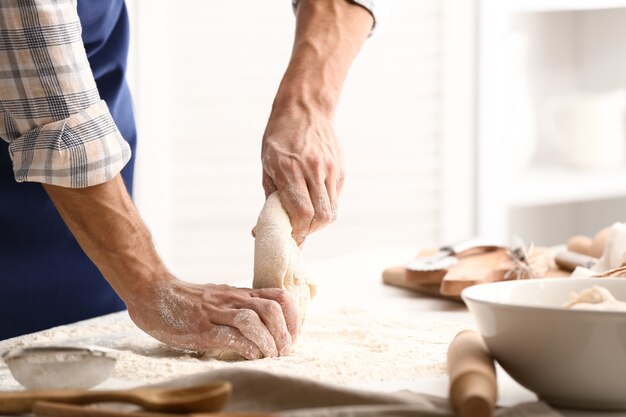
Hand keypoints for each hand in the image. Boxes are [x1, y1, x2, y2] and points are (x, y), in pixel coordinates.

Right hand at [127, 277, 298, 358]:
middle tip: (285, 350)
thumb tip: (264, 329)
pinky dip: (246, 348)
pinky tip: (251, 356)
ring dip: (268, 341)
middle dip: (285, 332)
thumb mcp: (220, 298)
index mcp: (239, 294)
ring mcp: (216, 312)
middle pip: (272, 308)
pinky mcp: (201, 328)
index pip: (279, 296)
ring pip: (253, 320)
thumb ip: (240, 307)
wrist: (152, 292)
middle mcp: (232, 300)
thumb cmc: (187, 300)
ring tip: (271, 355)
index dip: (293, 317)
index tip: (293, 336)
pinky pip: (230, 336)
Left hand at [261, 107, 343, 244]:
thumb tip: (262, 229)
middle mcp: (313, 169)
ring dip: (318, 223)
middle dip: (309, 231)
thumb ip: (270, 197)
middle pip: (320, 216)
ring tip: (306, 222)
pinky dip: (325, 208)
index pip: (301, 211)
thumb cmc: (279, 139)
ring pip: (331, 211)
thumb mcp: (267, 165)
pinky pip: (335, 198)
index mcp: (290, 168)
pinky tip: (314, 204)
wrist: (305, 109)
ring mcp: (330, 169)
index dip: (297, 230)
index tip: (290, 236)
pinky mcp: (339, 170)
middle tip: (298, 233)